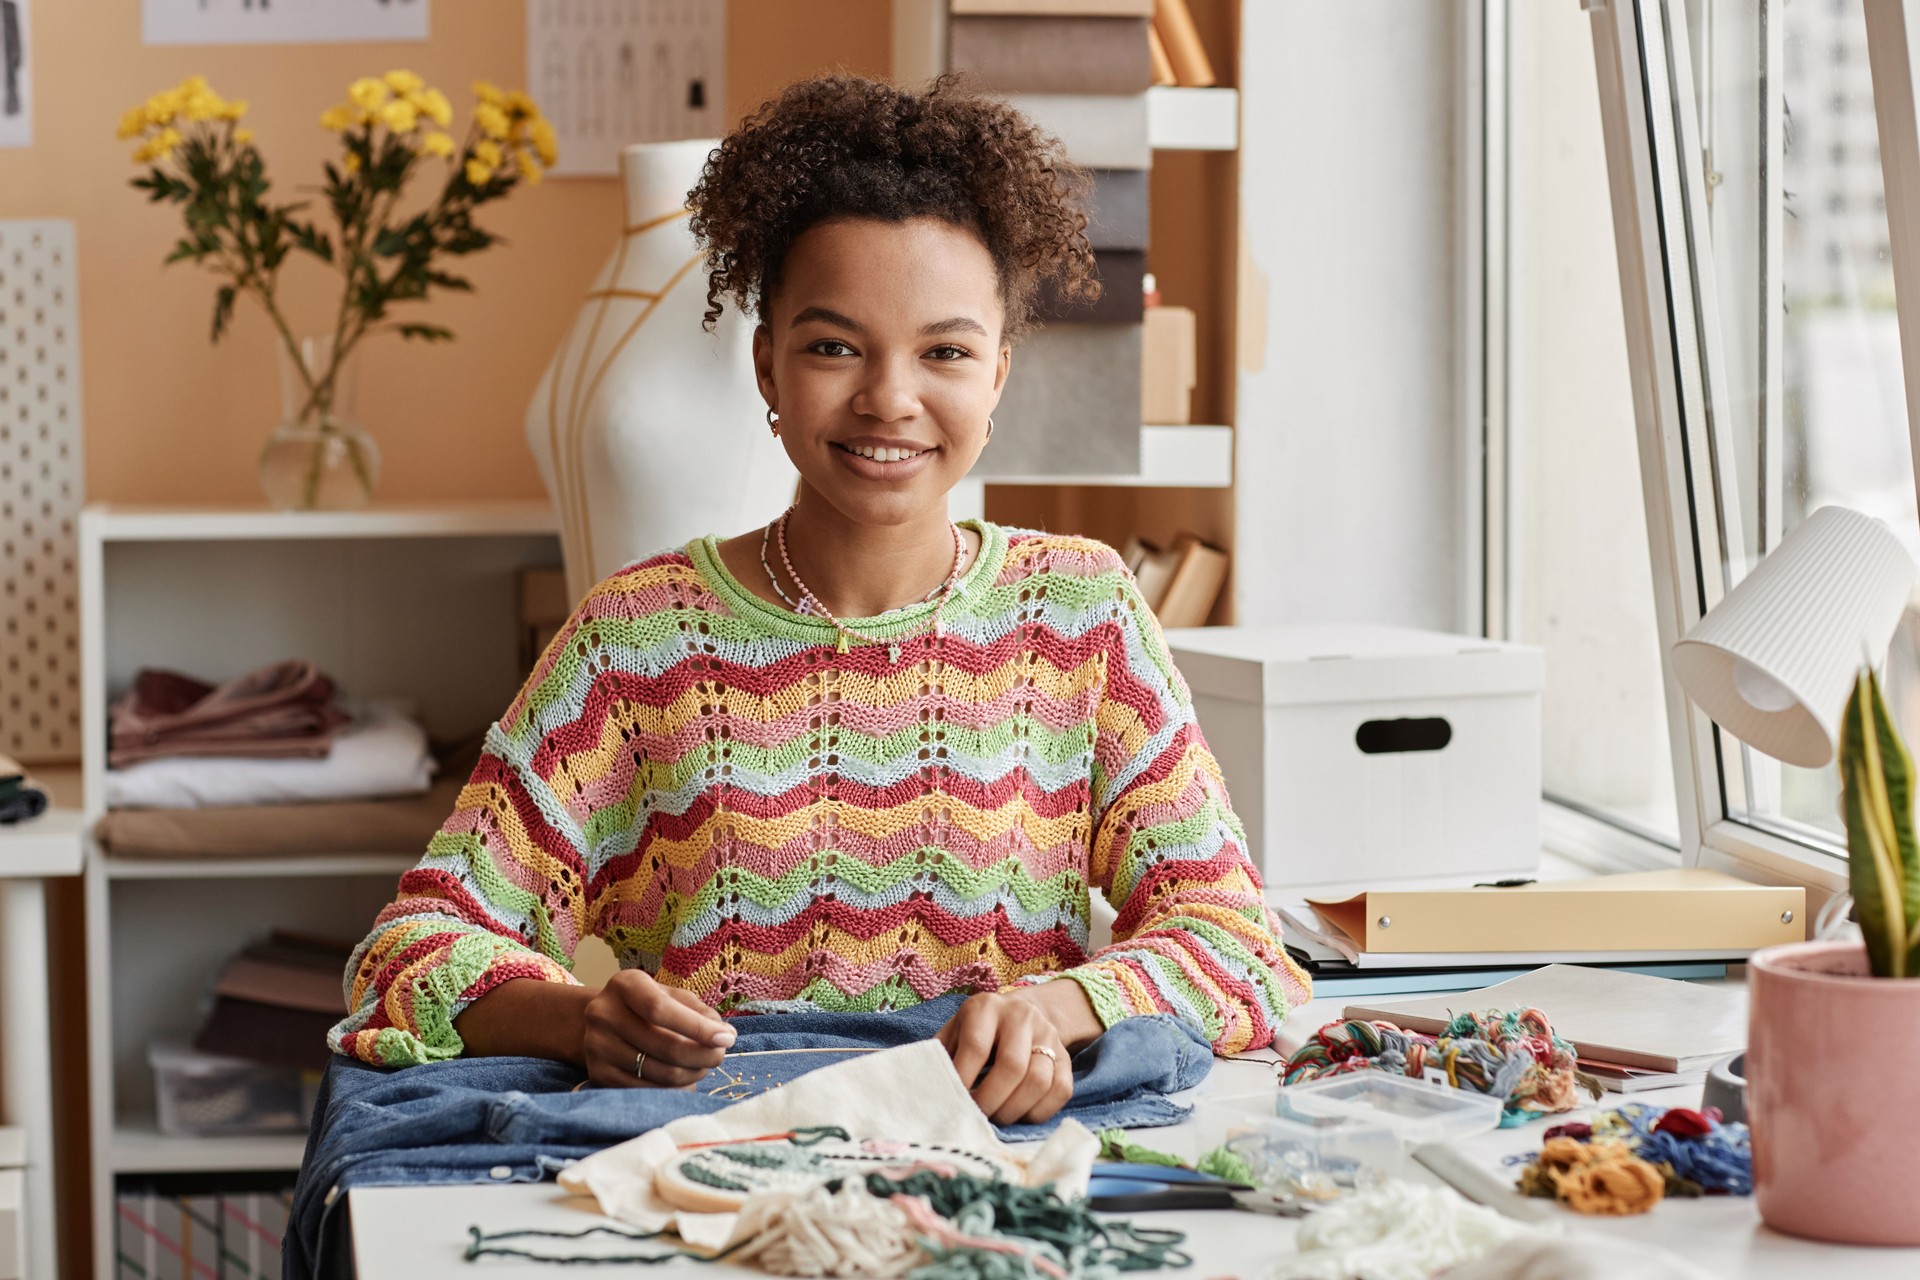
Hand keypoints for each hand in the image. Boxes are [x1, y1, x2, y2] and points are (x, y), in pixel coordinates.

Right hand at [582, 970, 735, 1088]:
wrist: (601, 1022)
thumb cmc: (645, 1006)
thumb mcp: (669, 996)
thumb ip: (698, 1011)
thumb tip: (725, 1035)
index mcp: (625, 985)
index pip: (661, 1010)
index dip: (697, 1028)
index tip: (727, 1038)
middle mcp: (604, 1014)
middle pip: (664, 1046)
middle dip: (702, 1055)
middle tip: (720, 1056)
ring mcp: (596, 1046)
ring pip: (659, 1073)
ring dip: (692, 1074)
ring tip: (703, 1067)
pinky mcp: (598, 1073)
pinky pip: (647, 1090)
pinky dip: (675, 1089)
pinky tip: (686, 1080)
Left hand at [934, 990, 1074, 1124]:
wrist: (1022, 1013)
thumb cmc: (978, 1030)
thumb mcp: (954, 1032)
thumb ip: (939, 1056)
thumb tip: (921, 1089)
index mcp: (986, 1008)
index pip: (976, 1047)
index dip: (964, 1079)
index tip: (954, 1101)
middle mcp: (1021, 1016)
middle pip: (1012, 1066)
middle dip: (991, 1101)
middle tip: (977, 1117)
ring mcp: (1048, 1035)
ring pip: (1039, 1080)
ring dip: (1014, 1109)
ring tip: (996, 1118)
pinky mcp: (1066, 1057)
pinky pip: (1060, 1091)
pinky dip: (1038, 1112)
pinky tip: (1019, 1114)